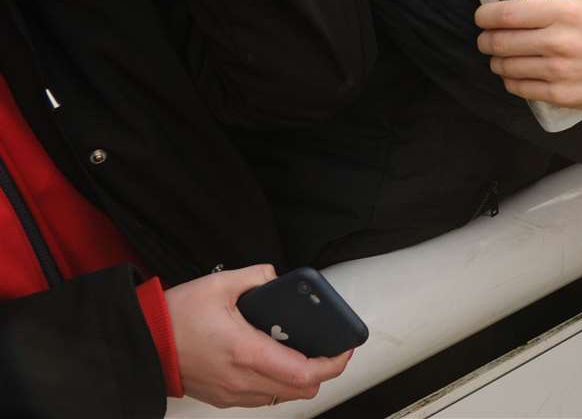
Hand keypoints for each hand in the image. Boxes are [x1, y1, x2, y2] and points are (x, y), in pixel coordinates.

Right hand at [167, 266, 352, 407]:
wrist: (142, 343)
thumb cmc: (176, 317)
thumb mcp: (219, 284)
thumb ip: (256, 277)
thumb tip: (276, 278)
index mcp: (247, 352)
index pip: (305, 372)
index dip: (334, 363)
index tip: (344, 347)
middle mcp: (243, 380)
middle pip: (301, 390)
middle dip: (322, 370)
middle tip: (326, 346)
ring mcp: (233, 393)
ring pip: (283, 397)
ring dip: (299, 378)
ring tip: (300, 351)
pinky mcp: (222, 397)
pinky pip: (262, 398)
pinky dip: (277, 383)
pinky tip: (273, 359)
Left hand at [479, 0, 581, 110]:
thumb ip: (556, 0)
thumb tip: (522, 2)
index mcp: (565, 13)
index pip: (507, 14)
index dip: (485, 16)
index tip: (481, 18)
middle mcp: (558, 41)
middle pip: (500, 42)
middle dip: (486, 40)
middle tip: (486, 40)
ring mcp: (558, 71)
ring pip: (506, 67)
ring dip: (496, 62)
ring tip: (500, 58)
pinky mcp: (561, 95)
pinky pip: (519, 88)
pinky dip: (511, 81)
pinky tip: (515, 75)